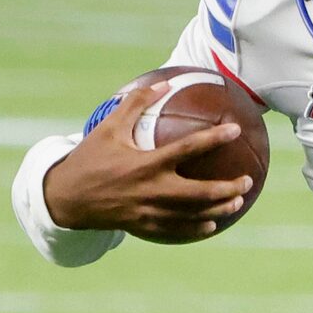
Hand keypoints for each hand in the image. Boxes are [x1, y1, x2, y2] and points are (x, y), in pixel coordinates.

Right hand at [41, 81, 255, 240]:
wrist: (65, 197)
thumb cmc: (89, 158)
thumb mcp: (108, 128)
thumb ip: (136, 104)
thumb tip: (163, 82)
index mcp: (144, 163)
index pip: (187, 149)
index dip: (213, 138)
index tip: (235, 129)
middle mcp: (151, 190)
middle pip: (199, 192)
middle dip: (227, 188)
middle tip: (247, 180)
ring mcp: (149, 211)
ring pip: (192, 215)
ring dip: (218, 209)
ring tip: (237, 202)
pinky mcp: (144, 226)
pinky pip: (176, 230)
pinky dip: (196, 228)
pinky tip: (211, 224)